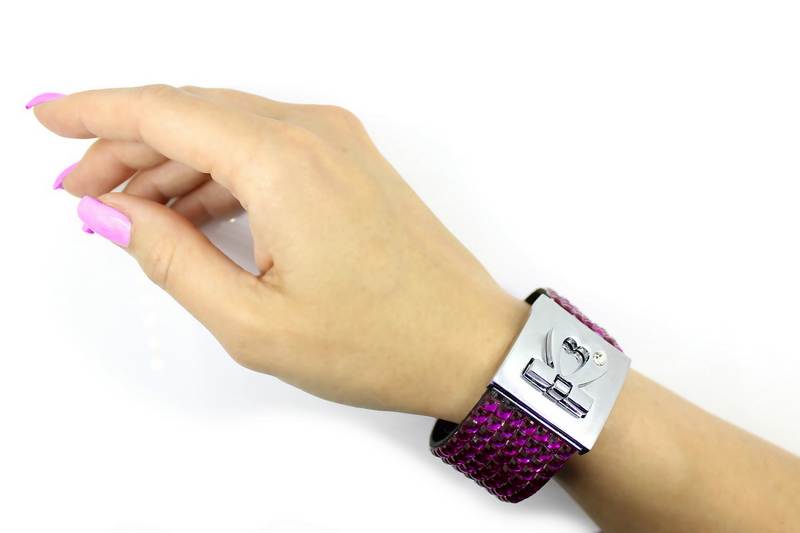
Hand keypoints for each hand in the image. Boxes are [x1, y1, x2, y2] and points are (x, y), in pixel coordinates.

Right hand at [32, 85, 529, 421]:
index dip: (97, 114)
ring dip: (172, 160)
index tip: (51, 121)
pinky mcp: (350, 160)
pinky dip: (219, 171)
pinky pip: (266, 147)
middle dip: (128, 145)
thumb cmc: (380, 341)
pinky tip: (190, 209)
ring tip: (127, 208)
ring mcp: (337, 142)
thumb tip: (114, 214)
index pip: (165, 112)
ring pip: (228, 129)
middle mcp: (312, 133)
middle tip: (81, 190)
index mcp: (283, 164)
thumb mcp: (254, 322)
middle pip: (193, 115)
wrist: (468, 342)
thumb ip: (172, 260)